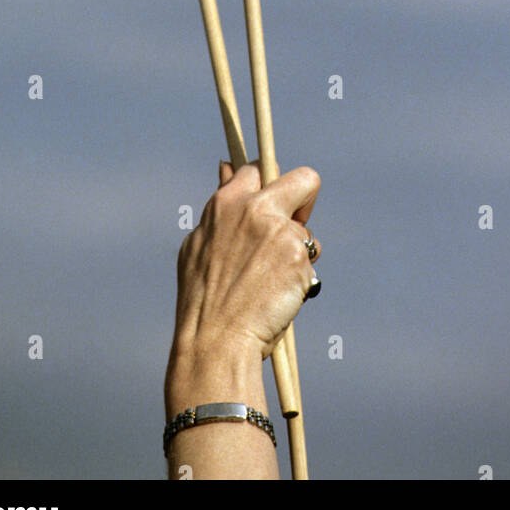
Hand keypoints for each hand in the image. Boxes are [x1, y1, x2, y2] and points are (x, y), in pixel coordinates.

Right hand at [167, 162, 321, 377]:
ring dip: (297, 254)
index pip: (257, 168)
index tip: (272, 203)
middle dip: (306, 200)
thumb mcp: (200, 244)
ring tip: (271, 283)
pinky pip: (309, 262)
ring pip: (307, 233)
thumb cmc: (203, 299)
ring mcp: (280, 232)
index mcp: (226, 203)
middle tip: (294, 230)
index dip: (270, 184)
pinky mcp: (299, 257)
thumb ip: (220, 206)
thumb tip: (227, 166)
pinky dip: (299, 280)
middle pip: (304, 179)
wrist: (215, 343)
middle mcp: (255, 209)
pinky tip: (278, 297)